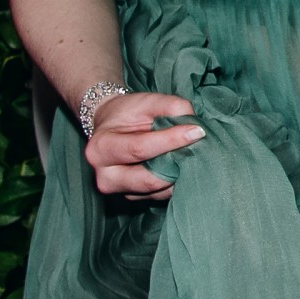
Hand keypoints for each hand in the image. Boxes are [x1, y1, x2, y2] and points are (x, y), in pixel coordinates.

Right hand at [81, 91, 202, 200]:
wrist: (111, 127)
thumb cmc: (129, 113)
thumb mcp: (147, 101)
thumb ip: (171, 107)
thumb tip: (195, 127)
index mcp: (101, 148)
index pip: (139, 148)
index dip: (171, 140)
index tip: (197, 131)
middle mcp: (105, 176)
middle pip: (149, 179)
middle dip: (177, 164)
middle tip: (199, 147)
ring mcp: (119, 190)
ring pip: (159, 190)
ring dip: (180, 174)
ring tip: (191, 154)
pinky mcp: (133, 197)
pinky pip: (161, 194)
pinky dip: (176, 181)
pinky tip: (182, 164)